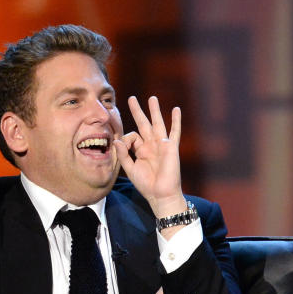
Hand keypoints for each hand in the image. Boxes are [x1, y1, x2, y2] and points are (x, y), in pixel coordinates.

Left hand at [113, 96, 187, 219]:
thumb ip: (123, 154)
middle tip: (131, 98)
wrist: (160, 194)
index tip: (123, 146)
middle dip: (138, 111)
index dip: (125, 139)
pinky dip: (176, 121)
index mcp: (141, 151)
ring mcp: (161, 145)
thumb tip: (116, 139)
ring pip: (158, 124)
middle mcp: (151, 145)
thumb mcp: (130, 169)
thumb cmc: (146, 185)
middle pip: (143, 124)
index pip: (132, 136)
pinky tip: (176, 110)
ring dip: (154, 111)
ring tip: (152, 98)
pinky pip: (174, 132)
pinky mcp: (171, 147)